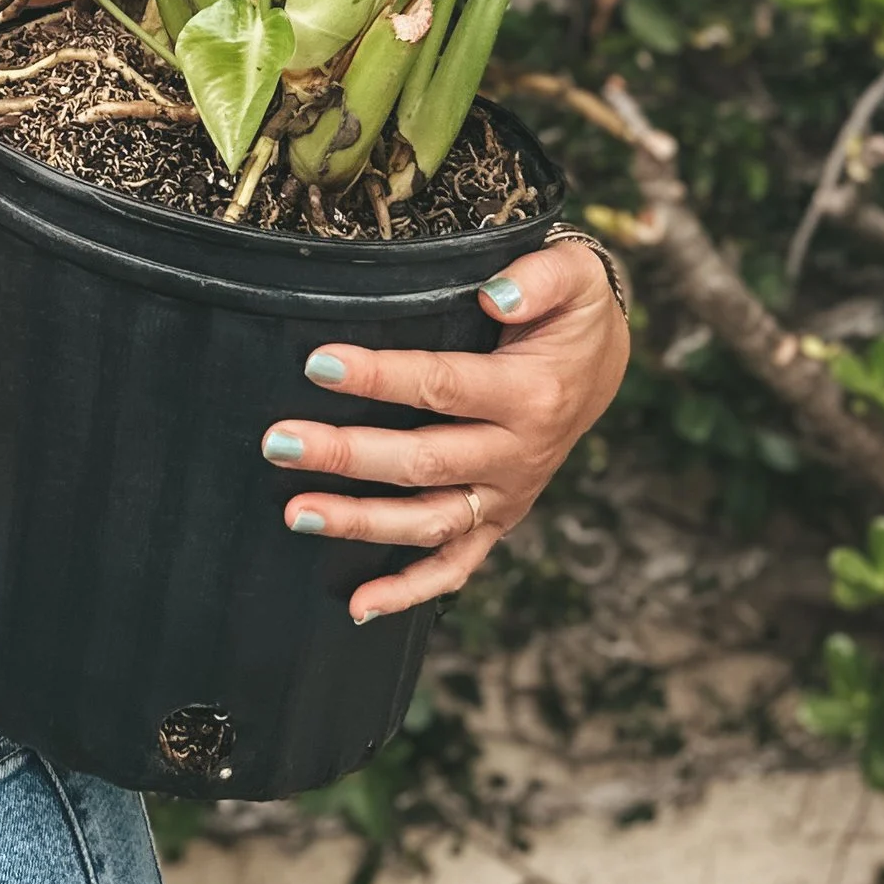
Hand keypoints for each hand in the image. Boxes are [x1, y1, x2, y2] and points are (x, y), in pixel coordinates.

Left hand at [258, 239, 628, 623]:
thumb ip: (540, 277)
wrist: (604, 364)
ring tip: (296, 511)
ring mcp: (507, 495)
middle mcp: (518, 455)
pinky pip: (457, 565)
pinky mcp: (498, 518)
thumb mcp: (574, 276)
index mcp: (529, 395)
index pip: (443, 386)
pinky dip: (411, 591)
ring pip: (430, 521)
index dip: (380, 377)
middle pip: (424, 461)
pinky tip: (360, 607)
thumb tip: (493, 295)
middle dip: (348, 454)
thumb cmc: (572, 312)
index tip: (318, 364)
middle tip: (280, 441)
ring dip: (362, 523)